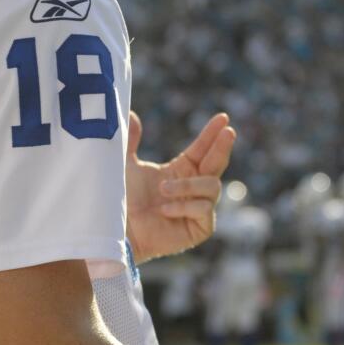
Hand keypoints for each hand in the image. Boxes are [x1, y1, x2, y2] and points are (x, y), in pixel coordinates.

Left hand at [126, 111, 236, 263]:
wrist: (116, 231)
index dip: (211, 134)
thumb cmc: (121, 201)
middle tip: (228, 132)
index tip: (223, 118)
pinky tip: (165, 210)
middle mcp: (194, 189)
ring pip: (212, 186)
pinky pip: (204, 210)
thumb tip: (131, 113)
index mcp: (181, 171)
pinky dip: (185, 206)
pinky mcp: (199, 229)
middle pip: (217, 163)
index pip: (202, 149)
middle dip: (222, 147)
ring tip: (163, 189)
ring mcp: (199, 209)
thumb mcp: (125, 165)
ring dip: (188, 185)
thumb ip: (130, 140)